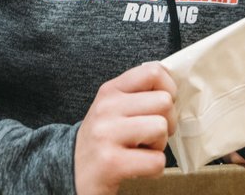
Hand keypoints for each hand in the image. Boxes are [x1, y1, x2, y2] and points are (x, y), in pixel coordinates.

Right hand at [74, 62, 176, 194]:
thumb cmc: (102, 140)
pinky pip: (156, 160)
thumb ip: (138, 94)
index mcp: (110, 91)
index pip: (153, 71)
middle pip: (164, 102)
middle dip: (167, 122)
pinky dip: (154, 168)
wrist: (71, 172)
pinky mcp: (111, 163)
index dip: (169, 89)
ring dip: (159, 145)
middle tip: (151, 135)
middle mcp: (107, 108)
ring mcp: (107, 134)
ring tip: (142, 150)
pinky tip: (138, 167)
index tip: (161, 106)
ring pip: (161, 128)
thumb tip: (174, 88)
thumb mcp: (113, 108)